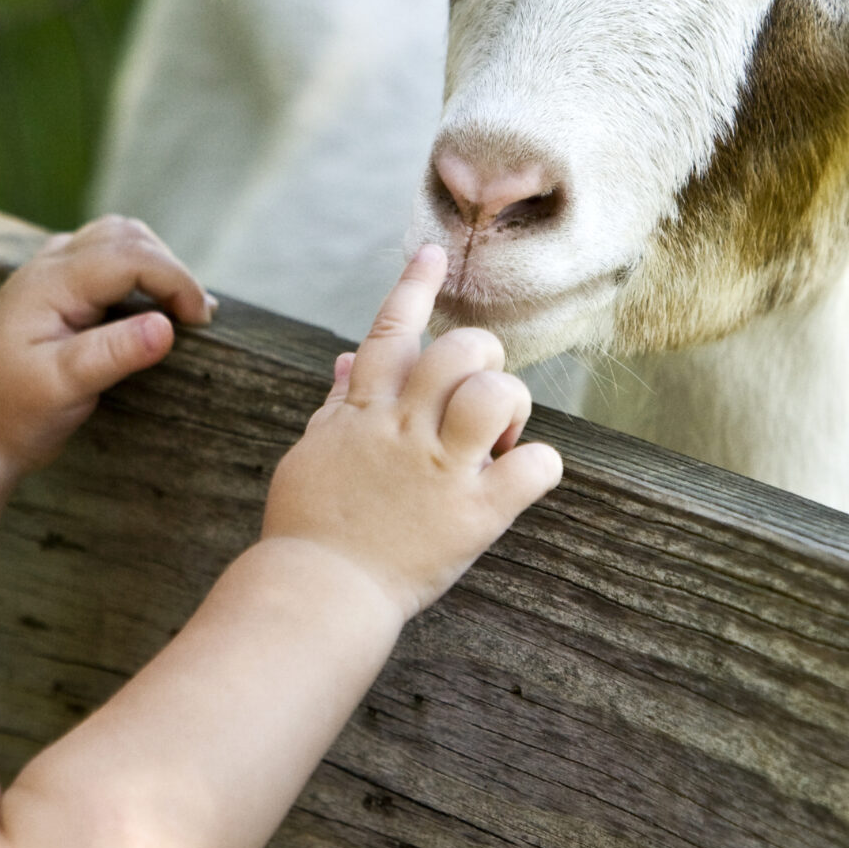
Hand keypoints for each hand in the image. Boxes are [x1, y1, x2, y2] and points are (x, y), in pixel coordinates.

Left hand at [0, 216, 213, 472]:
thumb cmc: (12, 411)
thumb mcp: (61, 388)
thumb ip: (112, 354)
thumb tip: (167, 327)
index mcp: (50, 283)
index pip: (129, 257)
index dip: (175, 280)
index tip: (200, 322)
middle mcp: (48, 267)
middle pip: (126, 235)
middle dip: (170, 268)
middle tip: (197, 319)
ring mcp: (49, 273)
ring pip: (116, 238)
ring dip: (155, 263)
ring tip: (182, 309)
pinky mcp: (56, 289)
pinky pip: (104, 257)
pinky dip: (138, 271)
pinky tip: (153, 306)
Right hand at [261, 246, 561, 620]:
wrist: (316, 594)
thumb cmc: (309, 527)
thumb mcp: (313, 454)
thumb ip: (337, 405)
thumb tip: (347, 359)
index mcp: (363, 412)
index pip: (391, 331)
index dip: (415, 286)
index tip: (436, 253)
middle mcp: (404, 430)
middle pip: (460, 349)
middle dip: (482, 358)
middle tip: (479, 396)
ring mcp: (440, 470)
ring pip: (496, 393)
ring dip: (509, 405)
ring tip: (499, 437)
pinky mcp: (475, 515)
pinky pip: (535, 466)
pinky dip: (540, 465)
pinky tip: (521, 477)